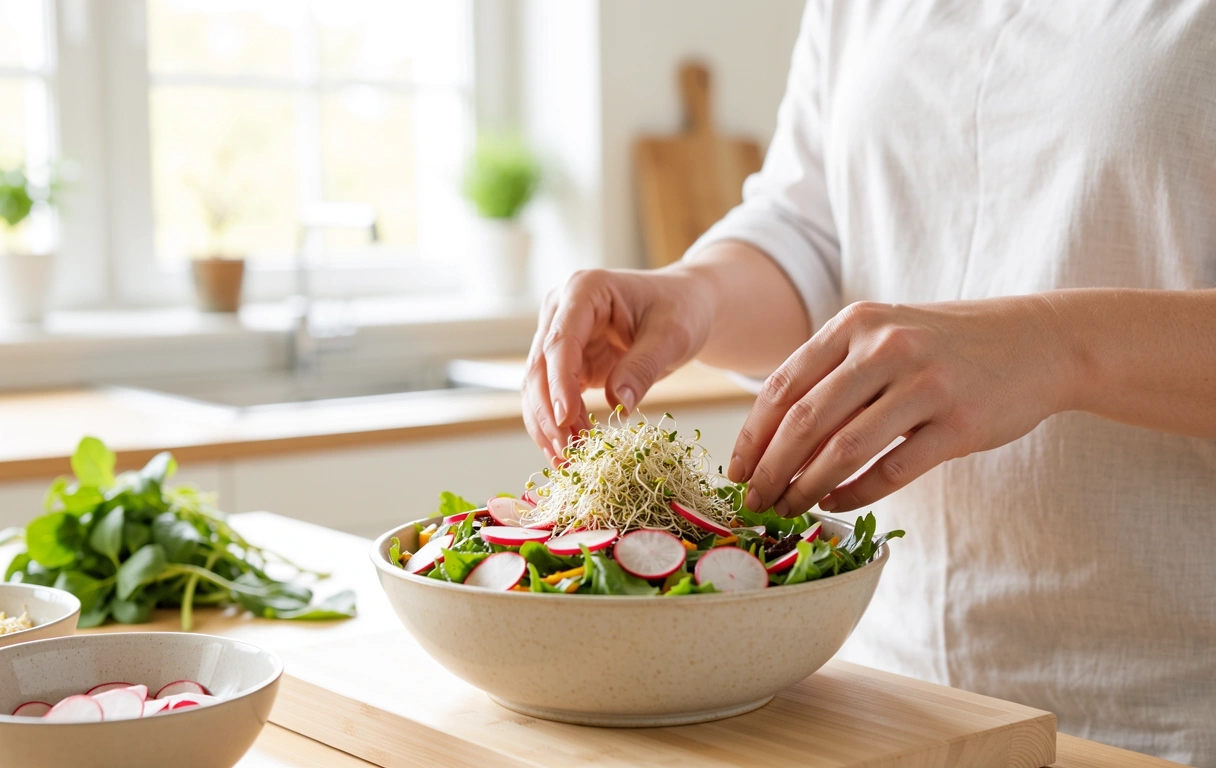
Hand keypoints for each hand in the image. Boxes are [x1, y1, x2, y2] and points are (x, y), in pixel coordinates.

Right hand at [523, 268, 713, 464]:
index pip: (560, 340)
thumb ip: (643, 367)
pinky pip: (551, 397)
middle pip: (539, 367)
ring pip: (536, 387)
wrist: (684, 306)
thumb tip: (618, 404)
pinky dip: (557, 425)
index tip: (567, 418)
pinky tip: (568, 451)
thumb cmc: (680, 309)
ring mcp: (558, 336)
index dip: (559, 382)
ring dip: (548, 425)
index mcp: (584, 290)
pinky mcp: (565, 362)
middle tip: (569, 451)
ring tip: (568, 459)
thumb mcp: (672, 336)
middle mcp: (560, 311)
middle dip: (550, 413)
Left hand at [727, 297, 1075, 515]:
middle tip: (753, 502)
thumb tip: (770, 436)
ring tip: (787, 509)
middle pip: (805, 421)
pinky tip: (837, 505)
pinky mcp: (959, 423)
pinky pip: (892, 469)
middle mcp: (886, 347)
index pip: (783, 386)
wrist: (1038, 342)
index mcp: (856, 325)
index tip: (735, 472)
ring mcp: (925, 384)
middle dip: (771, 470)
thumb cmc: (945, 345)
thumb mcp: (884, 336)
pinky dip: (856, 493)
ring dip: (806, 488)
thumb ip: (832, 372)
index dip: (752, 435)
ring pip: (843, 450)